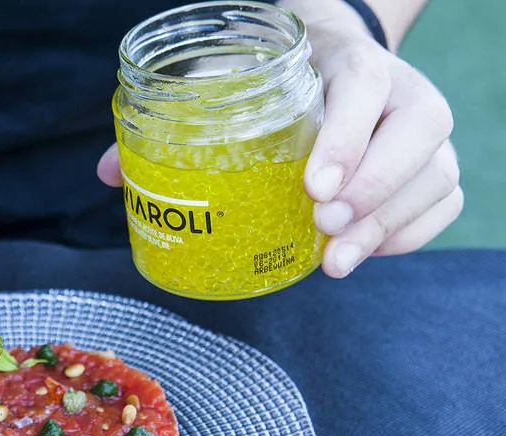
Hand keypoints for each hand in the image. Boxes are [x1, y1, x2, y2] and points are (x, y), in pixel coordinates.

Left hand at [97, 1, 461, 277]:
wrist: (328, 64)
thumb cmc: (271, 79)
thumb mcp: (227, 80)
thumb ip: (177, 118)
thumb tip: (107, 173)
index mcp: (345, 61)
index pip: (364, 86)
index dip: (347, 138)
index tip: (313, 188)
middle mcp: (398, 90)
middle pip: (420, 130)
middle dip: (375, 188)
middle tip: (322, 225)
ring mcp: (421, 130)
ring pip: (437, 173)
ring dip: (388, 225)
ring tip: (335, 260)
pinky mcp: (431, 165)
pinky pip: (442, 203)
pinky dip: (407, 235)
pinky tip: (360, 253)